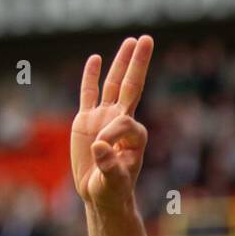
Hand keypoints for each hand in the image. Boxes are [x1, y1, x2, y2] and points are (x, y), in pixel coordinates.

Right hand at [71, 35, 153, 209]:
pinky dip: (91, 76)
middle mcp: (122, 121)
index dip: (111, 135)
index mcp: (134, 136)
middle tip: (147, 39)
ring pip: (113, 84)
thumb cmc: (112, 192)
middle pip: (131, 86)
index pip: (124, 122)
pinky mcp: (87, 121)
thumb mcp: (112, 184)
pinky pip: (89, 93)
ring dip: (121, 62)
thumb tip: (99, 145)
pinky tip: (95, 58)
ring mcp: (104, 118)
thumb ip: (109, 167)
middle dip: (139, 64)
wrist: (100, 196)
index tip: (100, 151)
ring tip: (131, 41)